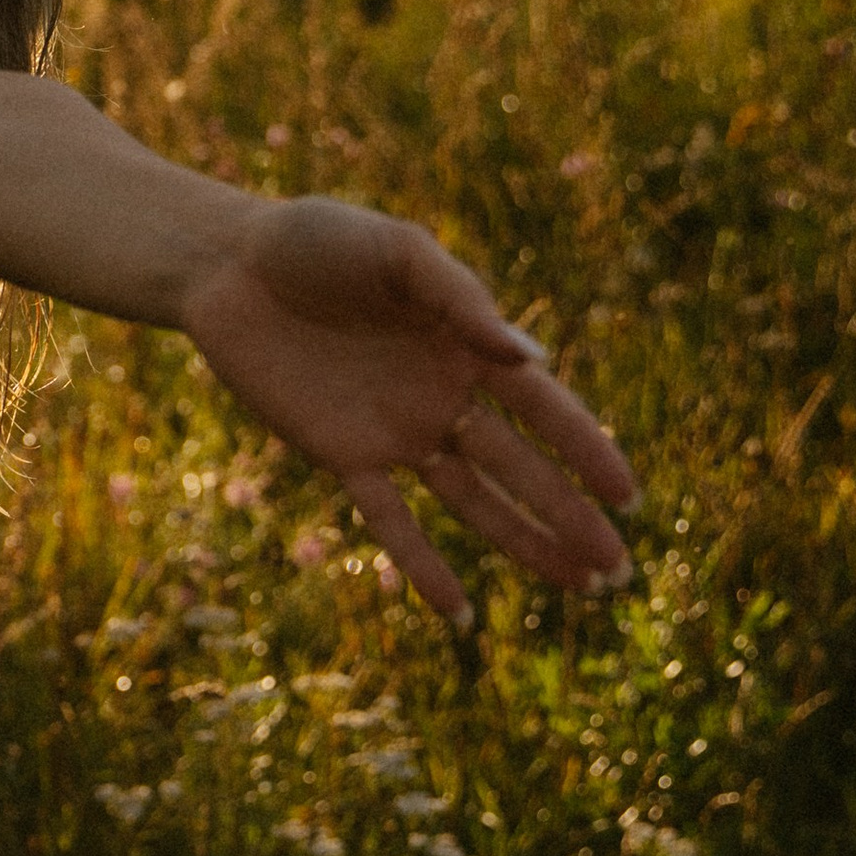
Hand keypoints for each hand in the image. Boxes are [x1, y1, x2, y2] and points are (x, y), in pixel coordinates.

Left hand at [179, 195, 636, 622]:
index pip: (544, 410)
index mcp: (466, 346)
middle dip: (569, 516)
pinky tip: (461, 615)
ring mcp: (394, 432)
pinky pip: (389, 519)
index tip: (629, 499)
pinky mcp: (340, 455)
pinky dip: (423, 566)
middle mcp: (441, 397)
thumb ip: (460, 300)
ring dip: (522, 544)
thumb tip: (533, 359)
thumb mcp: (395, 251)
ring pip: (472, 501)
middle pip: (520, 468)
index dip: (587, 452)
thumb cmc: (317, 240)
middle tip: (618, 569)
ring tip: (576, 589)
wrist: (227, 265)